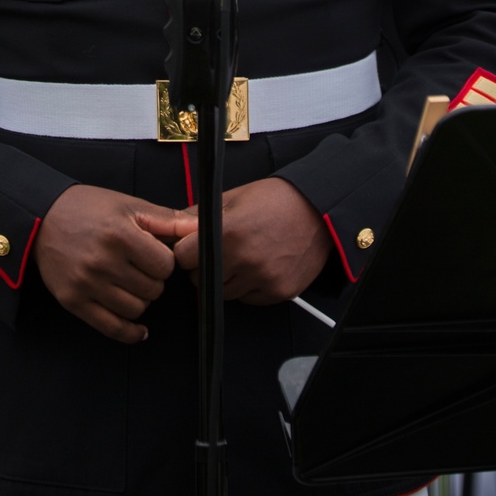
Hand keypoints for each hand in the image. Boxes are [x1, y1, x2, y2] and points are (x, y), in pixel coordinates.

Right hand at [35, 184, 179, 344]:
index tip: (153, 253)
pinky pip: (112, 328)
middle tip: (138, 265)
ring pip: (136, 309)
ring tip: (128, 281)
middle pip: (153, 289)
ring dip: (140, 299)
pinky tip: (139, 327)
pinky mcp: (73, 302)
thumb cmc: (88, 208)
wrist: (40, 217)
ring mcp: (86, 285)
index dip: (164, 260)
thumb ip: (167, 220)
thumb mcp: (128, 205)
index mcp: (119, 234)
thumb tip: (203, 228)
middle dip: (152, 278)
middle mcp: (102, 262)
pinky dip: (131, 331)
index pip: (165, 265)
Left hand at [171, 177, 330, 303]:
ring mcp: (264, 279)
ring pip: (225, 293)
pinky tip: (258, 266)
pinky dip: (248, 287)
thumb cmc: (279, 199)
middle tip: (219, 251)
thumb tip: (176, 226)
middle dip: (203, 267)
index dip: (186, 251)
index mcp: (230, 233)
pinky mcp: (279, 291)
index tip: (192, 247)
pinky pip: (249, 299)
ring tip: (241, 256)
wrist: (319, 210)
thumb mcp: (235, 197)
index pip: (185, 257)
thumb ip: (201, 214)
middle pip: (201, 280)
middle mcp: (246, 260)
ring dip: (226, 279)